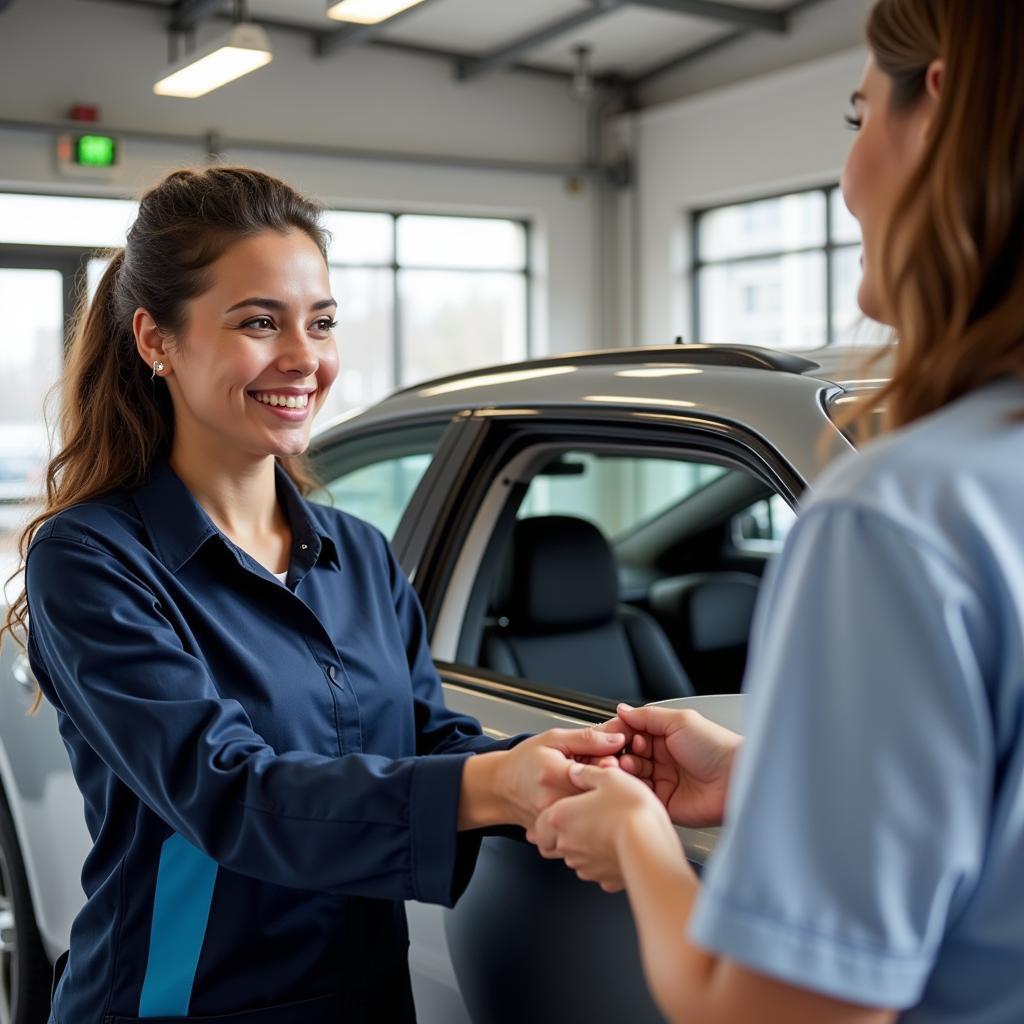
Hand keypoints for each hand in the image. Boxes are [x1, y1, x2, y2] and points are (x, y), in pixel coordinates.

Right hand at [496, 726, 626, 829]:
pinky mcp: (555, 836)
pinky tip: (583, 805)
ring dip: (600, 802)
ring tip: (589, 789)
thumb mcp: (554, 738)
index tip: (611, 759)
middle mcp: (553, 803)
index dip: (613, 765)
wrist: (501, 787)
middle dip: (609, 784)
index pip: (600, 772)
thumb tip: (619, 738)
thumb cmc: (525, 761)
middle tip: (602, 773)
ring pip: (595, 815)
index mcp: (554, 774)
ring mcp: (554, 823)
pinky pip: (584, 829)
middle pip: (600, 797)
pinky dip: (590, 817)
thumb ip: (588, 738)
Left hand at [529, 763, 674, 891]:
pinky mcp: (605, 879)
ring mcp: (586, 866)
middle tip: (587, 820)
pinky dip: (606, 861)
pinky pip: (601, 870)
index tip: (561, 813)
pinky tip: (621, 847)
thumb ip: (588, 773)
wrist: (651, 845)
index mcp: (561, 818)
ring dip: (587, 848)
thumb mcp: (609, 776)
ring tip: (609, 831)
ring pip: (578, 859)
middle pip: (556, 844)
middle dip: (567, 834)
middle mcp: (568, 845)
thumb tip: (577, 772)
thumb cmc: (629, 808)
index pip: (540, 826)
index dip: (547, 820)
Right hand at [614, 703, 740, 827]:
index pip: (631, 732)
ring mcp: (662, 780)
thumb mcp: (680, 721)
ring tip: (622, 764)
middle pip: (626, 754)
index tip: (608, 734)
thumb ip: (647, 716)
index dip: (618, 733)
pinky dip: (629, 787)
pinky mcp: (663, 802)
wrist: (736, 779)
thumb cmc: (716, 747)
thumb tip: (622, 710)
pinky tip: (628, 780)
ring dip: (621, 768)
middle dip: (615, 752)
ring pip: (628, 774)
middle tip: (613, 751)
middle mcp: (661, 757)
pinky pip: (638, 794)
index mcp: (665, 735)